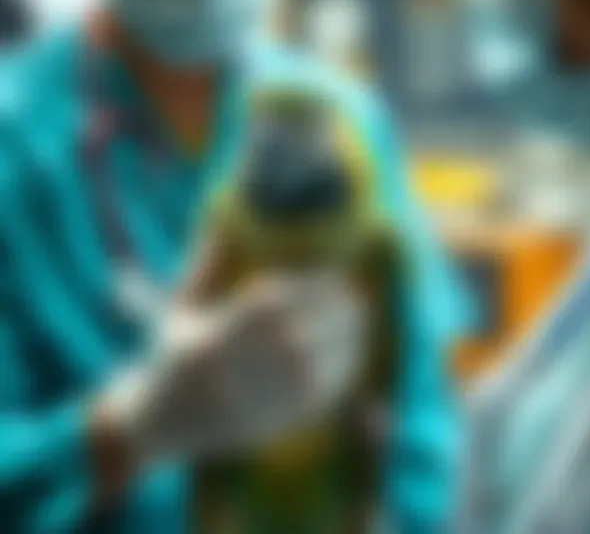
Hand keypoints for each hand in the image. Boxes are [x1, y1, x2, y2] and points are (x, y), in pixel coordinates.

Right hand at [96, 270, 368, 466]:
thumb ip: (202, 270)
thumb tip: (221, 229)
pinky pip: (313, 400)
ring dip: (345, 342)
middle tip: (355, 293)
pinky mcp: (269, 424)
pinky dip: (340, 374)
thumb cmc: (172, 358)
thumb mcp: (179, 311)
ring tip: (362, 318)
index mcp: (210, 340)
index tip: (332, 274)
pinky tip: (353, 352)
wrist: (162, 425)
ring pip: (312, 370)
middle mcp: (233, 373)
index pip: (270, 306)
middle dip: (333, 313)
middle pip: (298, 336)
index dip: (307, 287)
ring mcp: (253, 402)